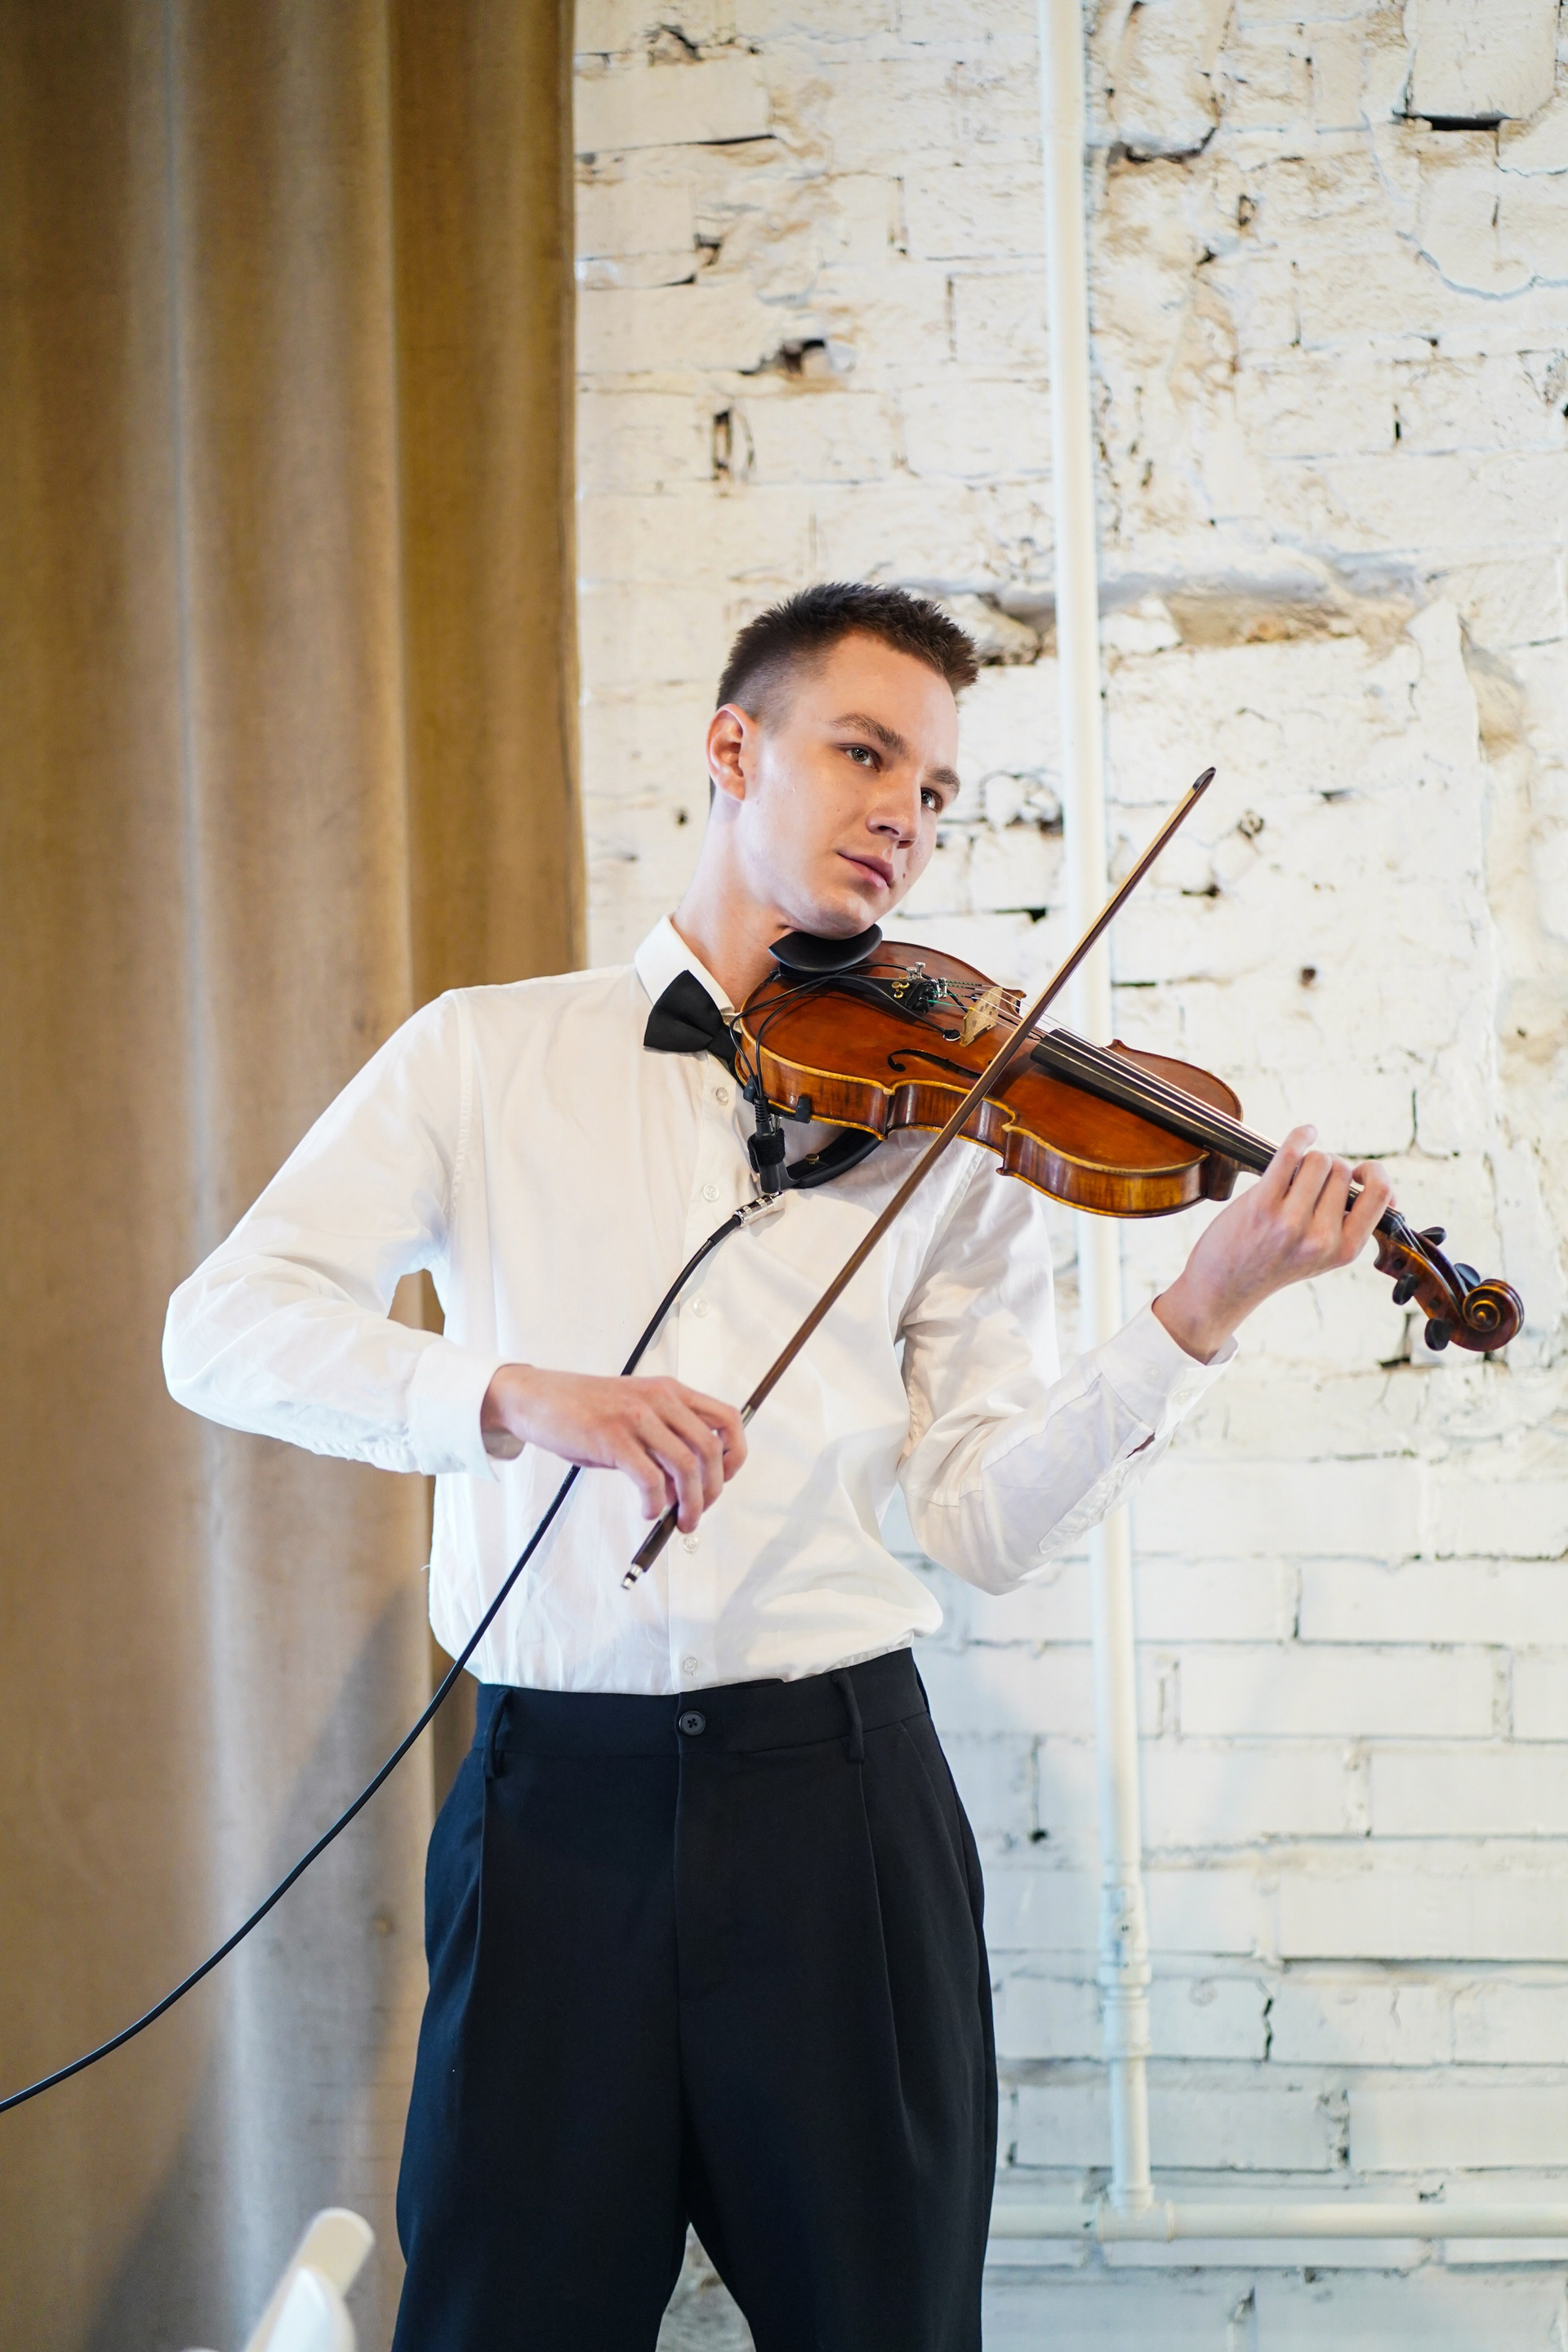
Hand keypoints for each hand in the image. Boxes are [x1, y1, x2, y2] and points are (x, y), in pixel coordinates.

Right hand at [480, 1365, 745, 1532]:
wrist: (538, 1398)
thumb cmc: (585, 1410)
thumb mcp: (635, 1413)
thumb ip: (664, 1440)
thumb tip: (688, 1487)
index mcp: (671, 1391)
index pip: (728, 1419)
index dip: (735, 1454)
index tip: (724, 1479)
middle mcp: (660, 1400)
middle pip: (710, 1450)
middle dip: (713, 1490)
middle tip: (698, 1512)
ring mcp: (636, 1417)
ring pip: (685, 1467)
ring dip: (690, 1504)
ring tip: (681, 1522)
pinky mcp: (613, 1438)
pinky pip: (650, 1480)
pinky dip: (655, 1504)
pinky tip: (647, 1511)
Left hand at [1152, 1125, 1395, 1362]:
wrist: (1225, 1286)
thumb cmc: (1275, 1262)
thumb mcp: (1323, 1256)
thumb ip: (1351, 1225)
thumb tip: (1388, 1192)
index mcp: (1345, 1250)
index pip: (1380, 1194)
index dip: (1374, 1174)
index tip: (1359, 1173)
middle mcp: (1321, 1238)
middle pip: (1342, 1170)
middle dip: (1328, 1167)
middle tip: (1306, 1183)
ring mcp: (1292, 1222)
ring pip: (1318, 1160)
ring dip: (1307, 1159)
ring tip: (1293, 1177)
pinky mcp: (1262, 1205)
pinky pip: (1291, 1154)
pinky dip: (1301, 1136)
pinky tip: (1305, 1134)